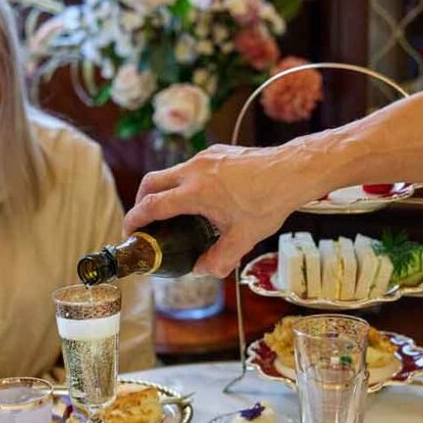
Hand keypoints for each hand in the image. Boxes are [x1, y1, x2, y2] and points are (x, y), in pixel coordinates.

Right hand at [124, 143, 308, 276]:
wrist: (292, 170)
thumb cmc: (270, 201)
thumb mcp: (243, 238)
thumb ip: (219, 259)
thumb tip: (202, 270)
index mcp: (195, 193)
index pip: (151, 206)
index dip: (135, 220)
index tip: (129, 232)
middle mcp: (194, 170)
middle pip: (151, 183)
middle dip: (141, 202)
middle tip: (145, 222)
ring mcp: (205, 158)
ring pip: (170, 173)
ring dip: (164, 191)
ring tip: (173, 212)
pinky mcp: (216, 152)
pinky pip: (190, 166)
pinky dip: (184, 182)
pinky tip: (201, 198)